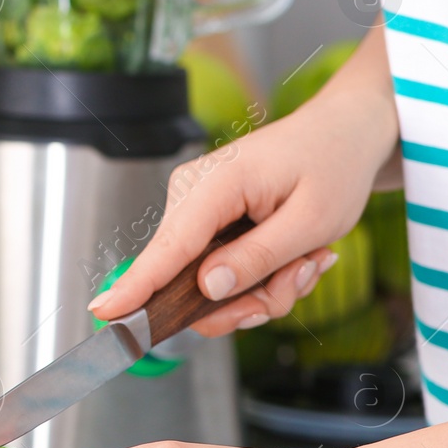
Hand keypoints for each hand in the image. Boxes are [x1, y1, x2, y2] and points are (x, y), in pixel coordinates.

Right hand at [88, 30, 398, 335]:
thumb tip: (207, 288)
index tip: (105, 313)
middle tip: (299, 281)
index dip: (137, 286)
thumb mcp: (312, 221)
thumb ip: (258, 257)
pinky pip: (220, 272)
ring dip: (264, 288)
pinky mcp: (206, 222)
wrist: (342, 134)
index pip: (169, 247)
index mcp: (215, 184)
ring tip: (306, 262)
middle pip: (191, 281)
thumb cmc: (332, 165)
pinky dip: (260, 277)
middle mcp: (192, 194)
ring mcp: (196, 208)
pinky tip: (294, 257)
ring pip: (210, 284)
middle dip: (250, 298)